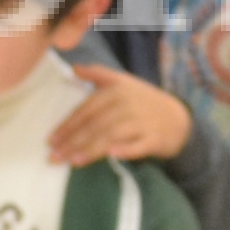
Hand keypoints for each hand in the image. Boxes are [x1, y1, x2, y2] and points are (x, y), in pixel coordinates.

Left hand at [49, 62, 192, 166]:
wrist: (178, 119)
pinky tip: (112, 156)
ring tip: (72, 161)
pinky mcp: (155, 138)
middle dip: (73, 141)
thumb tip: (74, 68)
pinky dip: (126, 150)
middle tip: (54, 157)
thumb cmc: (144, 102)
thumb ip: (99, 74)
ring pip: (112, 135)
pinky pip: (138, 146)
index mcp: (117, 90)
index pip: (87, 109)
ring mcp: (142, 122)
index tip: (51, 140)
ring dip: (91, 149)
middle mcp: (127, 104)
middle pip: (96, 125)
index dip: (68, 125)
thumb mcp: (123, 82)